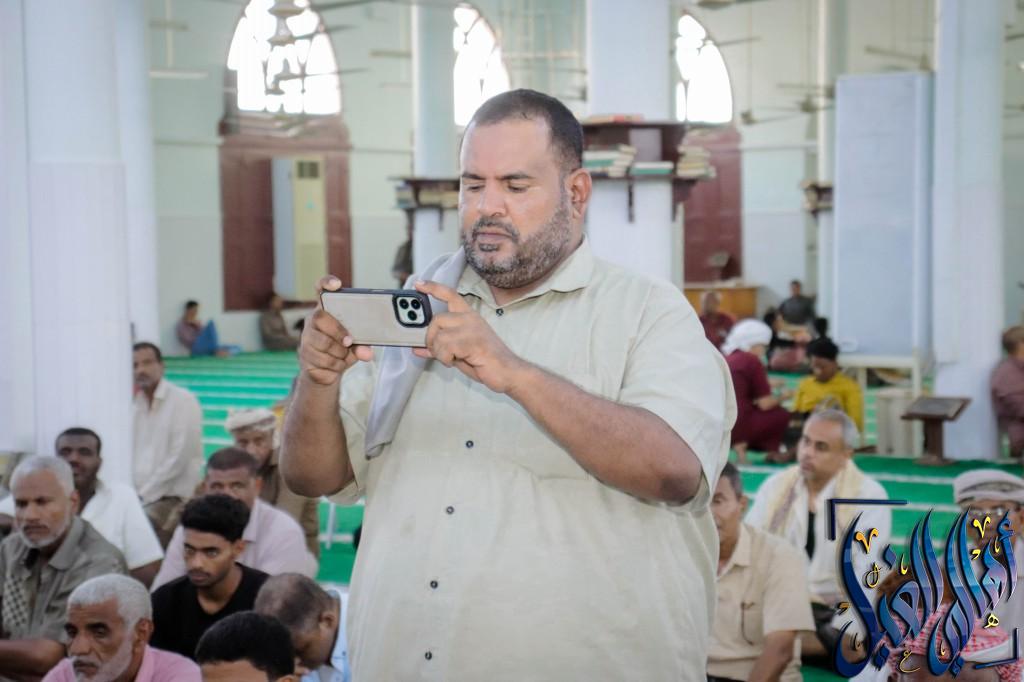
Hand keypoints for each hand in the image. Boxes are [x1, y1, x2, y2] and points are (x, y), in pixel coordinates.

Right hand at [299, 276, 373, 385]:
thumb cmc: (341, 351)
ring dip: (339, 353)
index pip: (321, 290)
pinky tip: (336, 365)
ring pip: (323, 343)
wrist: (325, 373)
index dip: (326, 283)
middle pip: (320, 317)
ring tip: (344, 356)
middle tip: (349, 341)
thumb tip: (366, 353)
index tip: (336, 284)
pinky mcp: (304, 355)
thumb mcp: (355, 346)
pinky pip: (322, 360)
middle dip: (338, 331)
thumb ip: (362, 345)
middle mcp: (313, 321)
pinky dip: (335, 365)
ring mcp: (306, 338)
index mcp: (327, 311)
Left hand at [412, 281, 528, 393]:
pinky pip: (445, 347)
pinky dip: (445, 359)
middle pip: (436, 320)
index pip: (450, 294)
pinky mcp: (472, 341)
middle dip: (431, 339)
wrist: (508, 372)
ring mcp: (472, 328)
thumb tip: (418, 349)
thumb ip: (440, 347)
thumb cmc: (486, 362)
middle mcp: (470, 318)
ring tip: (451, 359)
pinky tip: (455, 361)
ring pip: (439, 336)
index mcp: (469, 316)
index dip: (433, 288)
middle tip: (438, 352)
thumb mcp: (458, 352)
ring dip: (439, 353)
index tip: (419, 284)